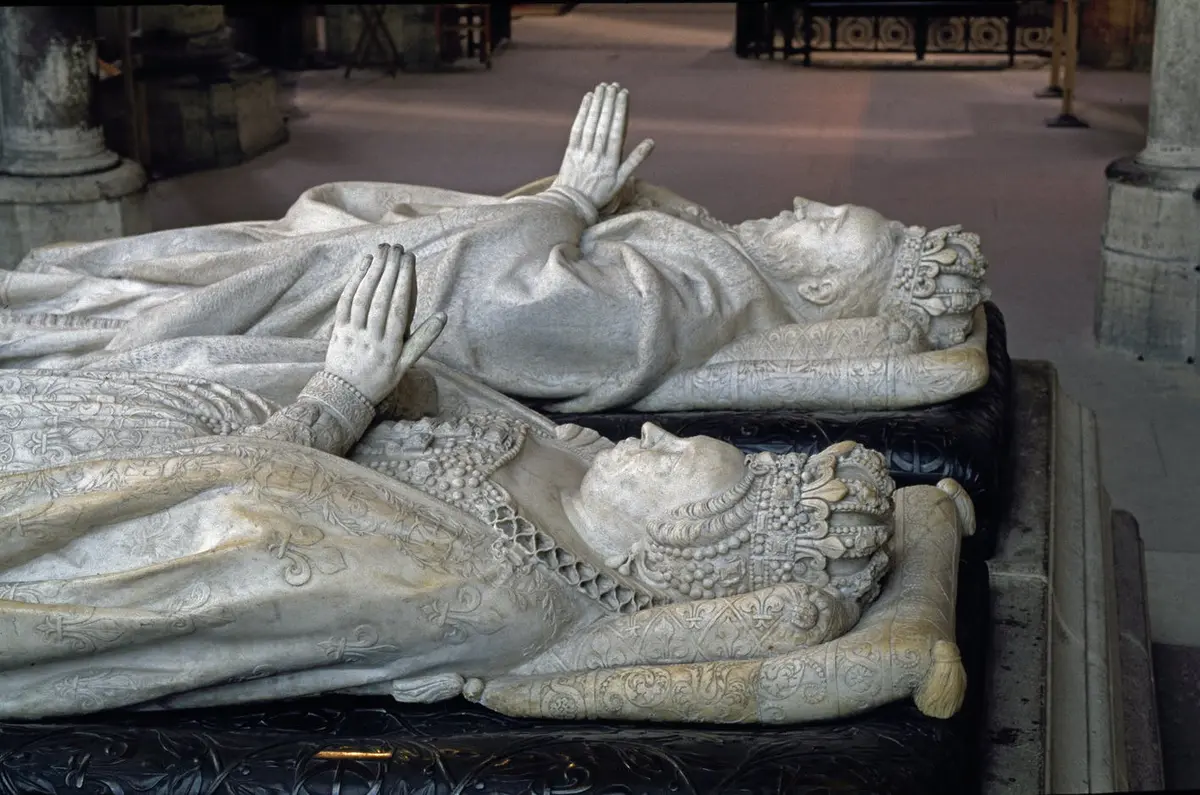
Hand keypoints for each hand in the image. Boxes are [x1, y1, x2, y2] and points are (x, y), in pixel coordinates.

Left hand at [325, 243, 445, 404]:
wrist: (346, 395)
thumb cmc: (380, 378)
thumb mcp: (406, 364)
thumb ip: (423, 339)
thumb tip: (442, 316)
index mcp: (391, 346)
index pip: (399, 307)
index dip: (404, 281)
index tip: (409, 259)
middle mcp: (372, 337)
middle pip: (381, 297)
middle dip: (389, 270)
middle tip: (397, 248)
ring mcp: (353, 333)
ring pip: (363, 297)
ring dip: (373, 271)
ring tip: (382, 251)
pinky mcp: (338, 330)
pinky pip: (346, 302)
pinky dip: (354, 281)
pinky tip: (363, 265)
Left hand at [552, 82, 654, 209]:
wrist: (572, 203)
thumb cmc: (600, 192)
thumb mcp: (621, 181)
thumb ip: (635, 160)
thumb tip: (651, 142)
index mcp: (611, 162)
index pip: (617, 132)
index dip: (620, 112)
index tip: (623, 95)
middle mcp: (597, 155)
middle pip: (604, 125)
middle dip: (609, 103)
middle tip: (613, 86)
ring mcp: (582, 152)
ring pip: (591, 124)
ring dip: (597, 104)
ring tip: (602, 88)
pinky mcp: (570, 151)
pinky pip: (577, 128)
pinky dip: (582, 112)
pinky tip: (588, 99)